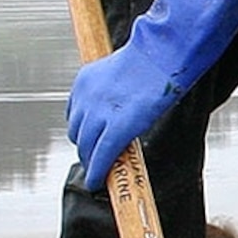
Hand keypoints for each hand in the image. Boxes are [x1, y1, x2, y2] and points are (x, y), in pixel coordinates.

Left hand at [64, 0, 237, 182]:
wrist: (163, 55)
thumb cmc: (154, 56)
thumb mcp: (124, 67)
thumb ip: (116, 85)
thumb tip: (127, 95)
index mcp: (85, 79)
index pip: (74, 112)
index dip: (84, 127)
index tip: (91, 134)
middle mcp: (86, 97)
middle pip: (77, 132)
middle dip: (85, 145)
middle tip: (96, 156)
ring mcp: (99, 114)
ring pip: (86, 147)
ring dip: (91, 159)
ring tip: (99, 169)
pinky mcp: (116, 129)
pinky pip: (101, 157)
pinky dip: (97, 172)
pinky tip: (97, 182)